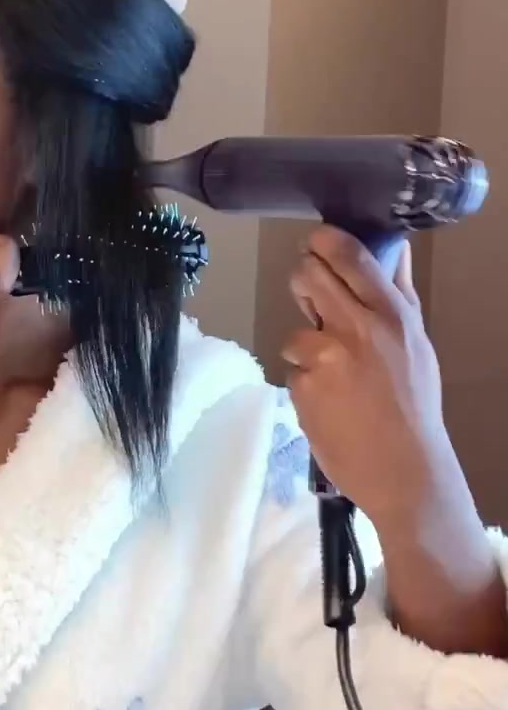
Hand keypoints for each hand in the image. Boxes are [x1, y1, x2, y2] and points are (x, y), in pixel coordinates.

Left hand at [281, 227, 454, 530]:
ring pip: (294, 331)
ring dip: (305, 349)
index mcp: (391, 313)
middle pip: (307, 275)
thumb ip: (399, 294)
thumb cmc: (414, 403)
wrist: (403, 467)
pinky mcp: (302, 385)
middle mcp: (357, 326)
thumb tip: (396, 248)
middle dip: (303, 281)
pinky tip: (327, 402)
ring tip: (333, 378)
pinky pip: (292, 370)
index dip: (324, 241)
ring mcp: (325, 355)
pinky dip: (304, 383)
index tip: (317, 244)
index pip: (349, 255)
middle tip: (311, 298)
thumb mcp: (417, 343)